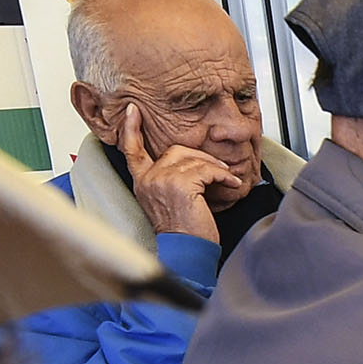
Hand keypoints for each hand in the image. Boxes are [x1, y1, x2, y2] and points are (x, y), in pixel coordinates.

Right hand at [119, 103, 258, 241]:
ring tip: (226, 178)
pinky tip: (230, 183)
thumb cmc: (182, 231)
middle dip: (199, 156)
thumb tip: (188, 160)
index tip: (134, 111)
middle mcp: (148, 179)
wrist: (186, 252)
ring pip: (193, 159)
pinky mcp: (181, 185)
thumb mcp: (166, 201)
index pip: (132, 150)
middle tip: (217, 169)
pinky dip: (222, 176)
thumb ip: (166, 179)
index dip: (132, 129)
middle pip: (174, 150)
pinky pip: (206, 170)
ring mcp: (163, 180)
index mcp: (142, 182)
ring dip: (214, 168)